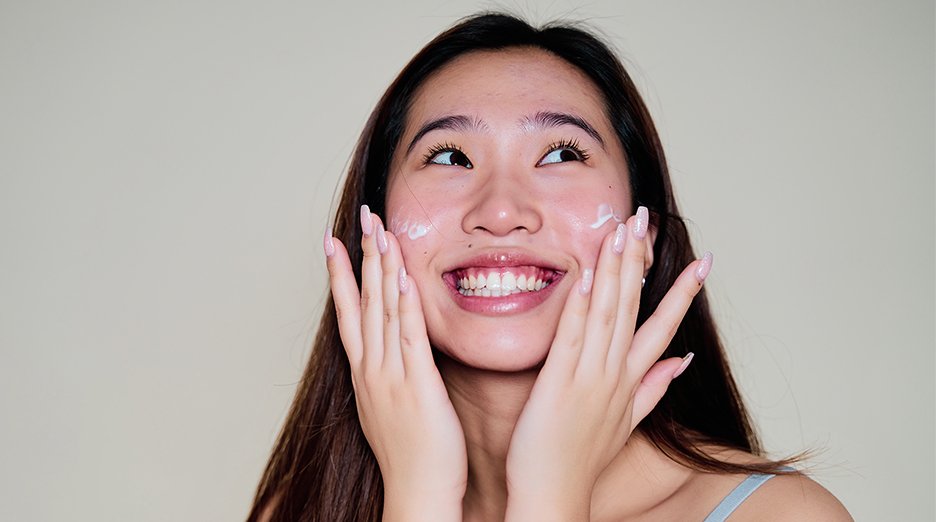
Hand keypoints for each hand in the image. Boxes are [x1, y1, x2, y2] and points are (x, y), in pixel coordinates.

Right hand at [325, 205, 466, 521]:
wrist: (417, 493)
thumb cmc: (411, 457)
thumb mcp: (389, 410)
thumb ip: (389, 377)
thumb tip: (391, 356)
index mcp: (365, 374)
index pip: (348, 314)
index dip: (340, 276)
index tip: (334, 242)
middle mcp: (372, 369)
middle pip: (362, 302)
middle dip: (360, 257)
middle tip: (361, 218)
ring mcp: (392, 375)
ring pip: (383, 311)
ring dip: (381, 268)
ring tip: (379, 230)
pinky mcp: (418, 383)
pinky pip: (410, 335)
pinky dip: (406, 303)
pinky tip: (405, 276)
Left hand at [504, 207, 709, 520]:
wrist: (556, 494)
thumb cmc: (583, 458)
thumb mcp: (628, 422)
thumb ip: (655, 388)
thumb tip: (684, 360)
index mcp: (631, 381)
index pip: (663, 327)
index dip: (683, 292)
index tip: (704, 260)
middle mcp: (616, 374)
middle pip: (634, 308)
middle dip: (641, 261)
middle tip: (647, 218)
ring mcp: (590, 377)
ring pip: (608, 313)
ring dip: (616, 270)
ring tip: (624, 230)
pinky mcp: (559, 383)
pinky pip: (573, 336)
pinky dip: (582, 304)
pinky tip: (588, 273)